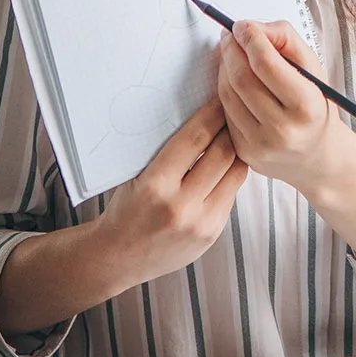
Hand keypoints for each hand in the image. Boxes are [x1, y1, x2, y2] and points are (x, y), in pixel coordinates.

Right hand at [93, 100, 247, 285]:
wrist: (117, 258)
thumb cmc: (125, 208)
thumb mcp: (137, 176)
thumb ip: (168, 153)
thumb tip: (202, 116)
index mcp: (155, 186)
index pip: (195, 139)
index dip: (212, 114)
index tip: (221, 98)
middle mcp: (181, 206)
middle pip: (223, 153)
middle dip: (231, 128)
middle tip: (235, 110)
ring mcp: (201, 223)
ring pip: (235, 174)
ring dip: (238, 151)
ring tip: (237, 134)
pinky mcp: (212, 234)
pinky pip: (232, 195)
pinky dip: (231, 176)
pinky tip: (230, 163)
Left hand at [216, 20, 341, 192]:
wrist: (318, 158)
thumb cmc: (316, 108)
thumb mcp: (315, 70)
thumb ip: (287, 40)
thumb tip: (253, 28)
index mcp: (306, 106)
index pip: (267, 64)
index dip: (250, 38)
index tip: (243, 25)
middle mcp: (283, 129)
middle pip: (242, 78)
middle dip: (232, 50)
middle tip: (232, 35)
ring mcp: (260, 144)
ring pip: (228, 94)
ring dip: (225, 67)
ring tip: (232, 53)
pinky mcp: (244, 152)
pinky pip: (226, 112)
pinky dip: (226, 89)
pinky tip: (235, 80)